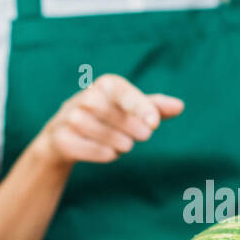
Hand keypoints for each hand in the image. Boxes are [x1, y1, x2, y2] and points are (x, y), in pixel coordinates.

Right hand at [39, 74, 183, 164]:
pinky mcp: (59, 139)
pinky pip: (79, 145)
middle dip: (128, 124)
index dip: (138, 105)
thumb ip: (153, 108)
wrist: (64, 139)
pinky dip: (99, 151)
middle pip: (105, 108)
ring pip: (91, 127)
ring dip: (115, 139)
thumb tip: (180, 106)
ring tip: (125, 145)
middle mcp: (82, 98)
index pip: (120, 90)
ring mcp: (67, 118)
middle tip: (145, 136)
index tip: (156, 123)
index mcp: (103, 86)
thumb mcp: (130, 112)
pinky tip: (111, 153)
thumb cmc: (106, 121)